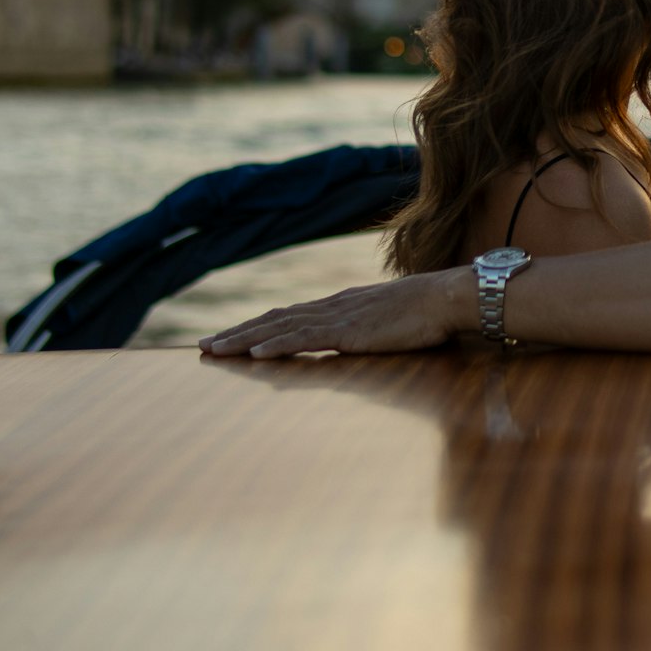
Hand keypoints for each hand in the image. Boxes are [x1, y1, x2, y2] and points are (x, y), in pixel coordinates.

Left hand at [199, 267, 471, 357]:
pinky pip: (305, 338)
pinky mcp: (349, 331)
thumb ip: (371, 328)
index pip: (290, 315)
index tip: (232, 335)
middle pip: (275, 319)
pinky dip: (277, 344)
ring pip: (280, 327)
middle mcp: (332, 307)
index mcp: (341, 305)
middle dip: (237, 332)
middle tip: (203, 345)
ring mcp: (338, 318)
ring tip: (214, 350)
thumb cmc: (428, 312)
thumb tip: (361, 340)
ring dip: (243, 339)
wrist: (447, 298)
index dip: (258, 325)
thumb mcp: (391, 321)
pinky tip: (256, 353)